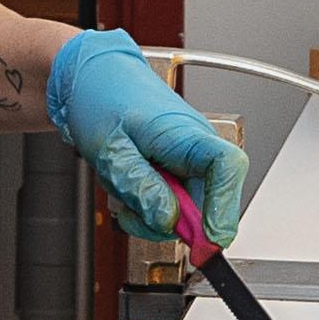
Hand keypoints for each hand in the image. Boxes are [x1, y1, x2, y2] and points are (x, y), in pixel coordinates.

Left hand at [47, 28, 247, 241]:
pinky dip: (145, 208)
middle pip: (207, 203)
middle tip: (133, 212)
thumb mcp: (111, 148)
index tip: (208, 240)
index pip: (228, 169)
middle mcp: (197, 149)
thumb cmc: (101, 98)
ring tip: (122, 186)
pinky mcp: (175, 173)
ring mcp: (188, 162)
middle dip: (168, 221)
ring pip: (184, 212)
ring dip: (149, 213)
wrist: (90, 80)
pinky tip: (125, 189)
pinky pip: (169, 205)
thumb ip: (141, 185)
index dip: (225, 209)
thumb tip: (168, 220)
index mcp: (188, 133)